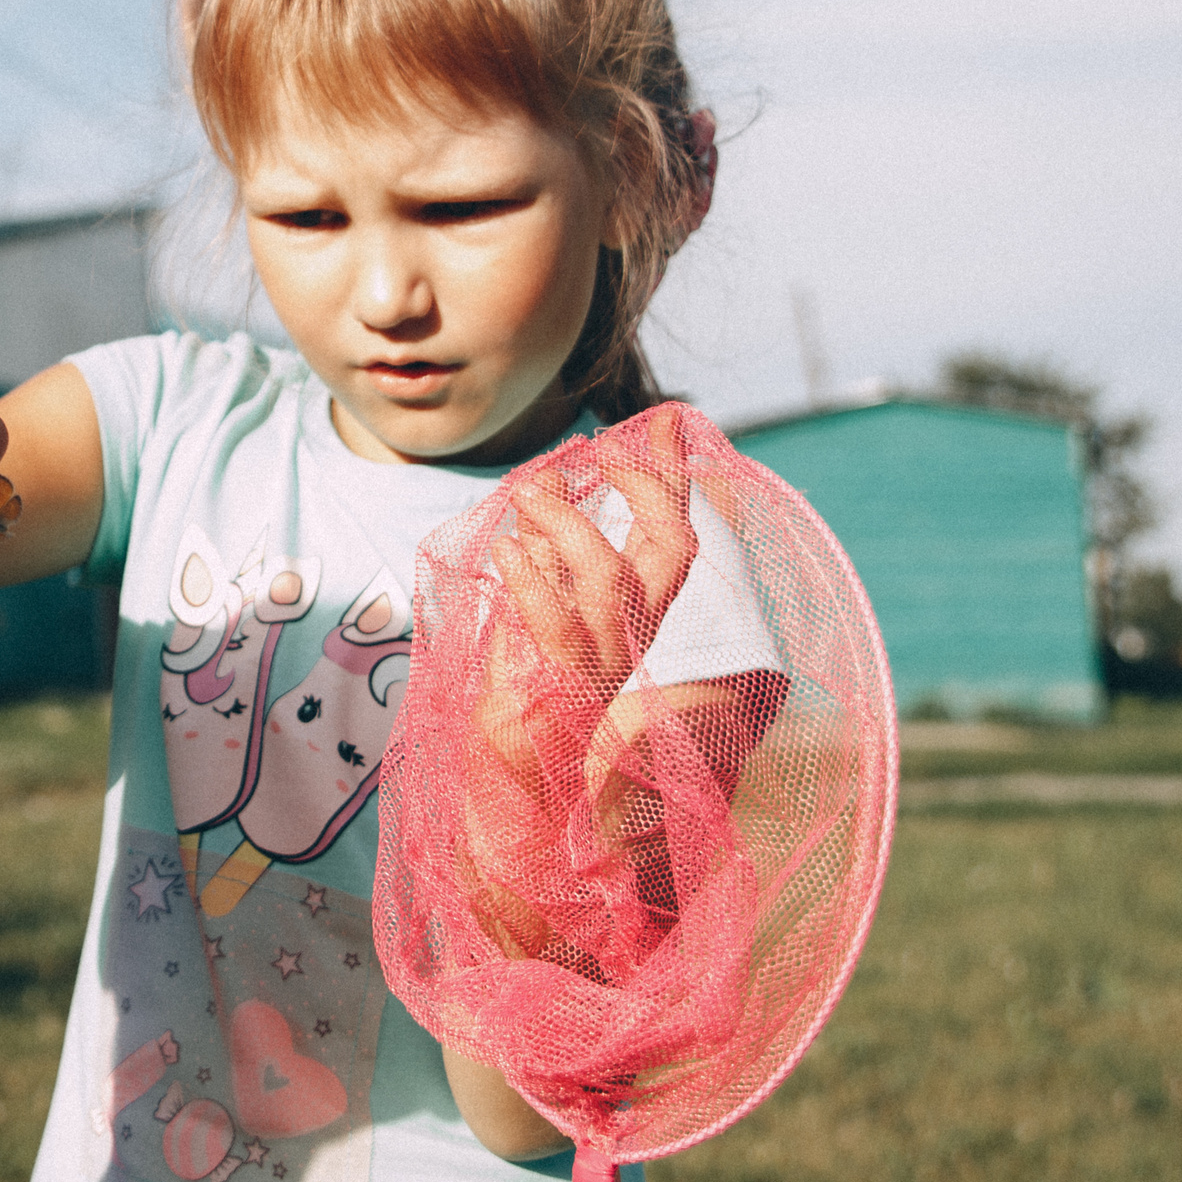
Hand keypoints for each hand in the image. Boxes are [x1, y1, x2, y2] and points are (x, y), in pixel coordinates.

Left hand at [492, 404, 696, 703]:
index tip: (661, 418)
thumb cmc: (533, 675)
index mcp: (642, 606)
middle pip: (674, 549)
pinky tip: (505, 548)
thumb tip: (547, 476)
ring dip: (568, 523)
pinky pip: (554, 622)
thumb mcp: (547, 593)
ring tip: (526, 491)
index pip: (676, 531)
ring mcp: (605, 657)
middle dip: (647, 487)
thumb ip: (551, 541)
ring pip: (610, 579)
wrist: (519, 763)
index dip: (673, 474)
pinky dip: (529, 577)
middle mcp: (637, 629)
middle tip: (605, 447)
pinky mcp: (562, 682)